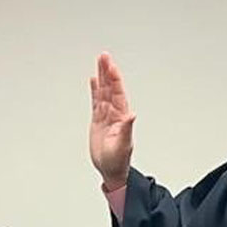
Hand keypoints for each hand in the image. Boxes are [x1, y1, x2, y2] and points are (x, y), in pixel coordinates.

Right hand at [89, 52, 135, 188]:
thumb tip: (132, 115)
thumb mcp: (123, 145)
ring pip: (104, 92)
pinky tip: (93, 80)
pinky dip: (95, 90)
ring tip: (99, 61)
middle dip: (107, 72)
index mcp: (121, 117)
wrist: (111, 169)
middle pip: (110, 88)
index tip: (110, 66)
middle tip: (104, 56)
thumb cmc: (118, 160)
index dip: (114, 79)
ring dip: (102, 77)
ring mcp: (106, 115)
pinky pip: (96, 101)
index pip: (118, 93)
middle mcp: (115, 113)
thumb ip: (127, 129)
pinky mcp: (98, 120)